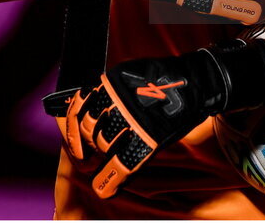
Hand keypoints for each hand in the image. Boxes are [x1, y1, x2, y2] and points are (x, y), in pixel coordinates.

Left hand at [62, 39, 264, 197]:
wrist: (195, 82)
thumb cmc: (162, 80)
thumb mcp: (128, 77)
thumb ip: (106, 91)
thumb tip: (82, 108)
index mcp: (110, 84)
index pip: (78, 108)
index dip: (70, 128)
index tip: (71, 140)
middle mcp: (118, 101)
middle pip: (89, 128)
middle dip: (83, 144)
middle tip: (84, 155)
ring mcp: (133, 120)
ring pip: (104, 144)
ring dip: (99, 154)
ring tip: (99, 161)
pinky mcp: (148, 136)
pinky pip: (123, 163)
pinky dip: (111, 179)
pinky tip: (104, 188)